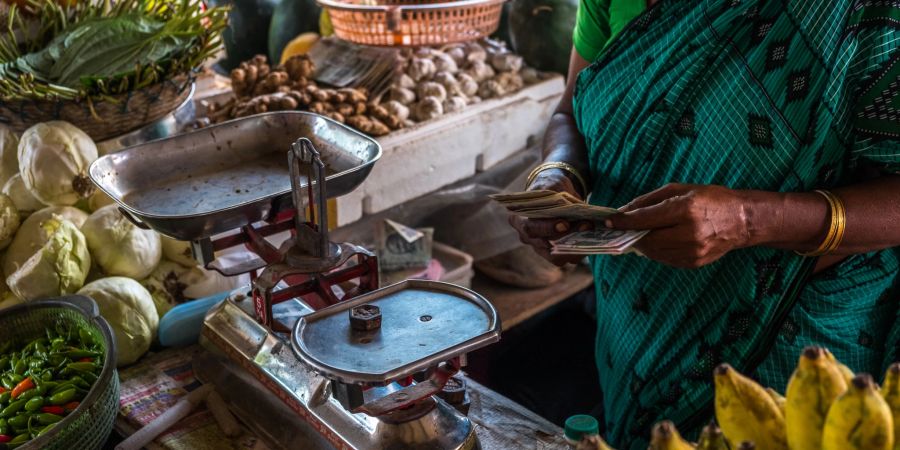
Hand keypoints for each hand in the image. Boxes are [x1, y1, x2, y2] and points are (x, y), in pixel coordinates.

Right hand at [508, 168, 591, 265]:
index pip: (530, 227)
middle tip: (586, 226)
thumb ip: (560, 196)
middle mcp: (526, 236)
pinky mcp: (553, 254)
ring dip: (576, 247)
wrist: (554, 194)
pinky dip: (580, 251)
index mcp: (519, 218)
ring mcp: (539, 247)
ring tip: (591, 232)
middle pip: (544, 244)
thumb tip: (575, 209)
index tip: (565, 223)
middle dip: (566, 236)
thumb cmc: (551, 188)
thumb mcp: (553, 186)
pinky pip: (566, 258)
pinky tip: (592, 241)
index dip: (547, 228)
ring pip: (556, 256)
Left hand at [605, 183, 756, 267]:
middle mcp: (689, 233)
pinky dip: (656, 251)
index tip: (609, 221)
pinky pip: (665, 259)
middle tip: (621, 229)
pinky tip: (657, 241)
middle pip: (647, 239)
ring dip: (642, 244)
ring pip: (653, 252)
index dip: (624, 221)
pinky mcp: (694, 263)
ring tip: (638, 234)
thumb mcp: (680, 190)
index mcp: (685, 210)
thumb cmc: (711, 199)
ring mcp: (693, 251)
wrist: (742, 220)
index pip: (645, 219)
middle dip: (631, 234)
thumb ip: (650, 200)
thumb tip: (625, 211)